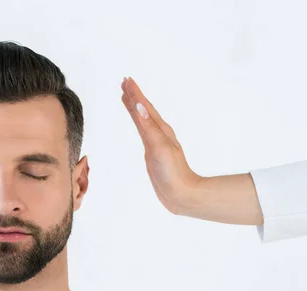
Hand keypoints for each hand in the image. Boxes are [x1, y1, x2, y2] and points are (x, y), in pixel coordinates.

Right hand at [121, 77, 201, 213]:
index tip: (126, 80)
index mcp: (161, 130)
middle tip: (124, 82)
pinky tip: (137, 123)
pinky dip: (137, 122)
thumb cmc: (172, 172)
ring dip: (134, 107)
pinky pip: (142, 131)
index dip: (135, 94)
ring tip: (126, 97)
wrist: (181, 194)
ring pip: (142, 119)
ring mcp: (156, 142)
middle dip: (133, 96)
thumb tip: (139, 107)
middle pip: (143, 110)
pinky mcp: (153, 152)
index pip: (144, 107)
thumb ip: (149, 128)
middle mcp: (159, 133)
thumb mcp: (159, 148)